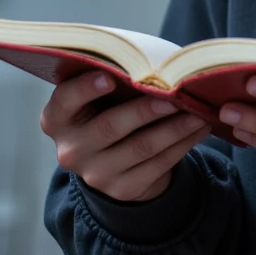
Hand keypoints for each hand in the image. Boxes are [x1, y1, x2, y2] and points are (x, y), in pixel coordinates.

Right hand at [40, 70, 210, 202]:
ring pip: (141, 147)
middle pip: (109, 127)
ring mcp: (94, 174)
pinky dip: (183, 144)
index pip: (65, 101)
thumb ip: (114, 78)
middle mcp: (70, 149)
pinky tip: (198, 129)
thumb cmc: (110, 108)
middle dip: (145, 110)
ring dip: (174, 128)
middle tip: (173, 96)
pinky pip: (158, 165)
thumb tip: (155, 65)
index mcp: (57, 118)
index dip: (84, 89)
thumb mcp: (101, 95)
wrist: (114, 160)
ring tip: (197, 112)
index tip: (108, 77)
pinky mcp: (121, 189)